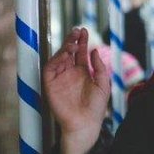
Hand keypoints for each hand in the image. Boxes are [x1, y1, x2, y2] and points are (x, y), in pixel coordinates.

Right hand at [43, 27, 109, 146]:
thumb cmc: (96, 106)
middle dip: (72, 40)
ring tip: (73, 43)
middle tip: (77, 30)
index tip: (84, 30)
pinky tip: (65, 55)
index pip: (80, 53)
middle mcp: (70, 73)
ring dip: (64, 48)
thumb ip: (99, 67)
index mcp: (82, 72)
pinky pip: (50, 69)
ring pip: (58, 58)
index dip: (82, 41)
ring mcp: (59, 78)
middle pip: (68, 52)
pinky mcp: (50, 85)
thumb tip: (94, 50)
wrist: (85, 123)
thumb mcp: (103, 84)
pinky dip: (56, 60)